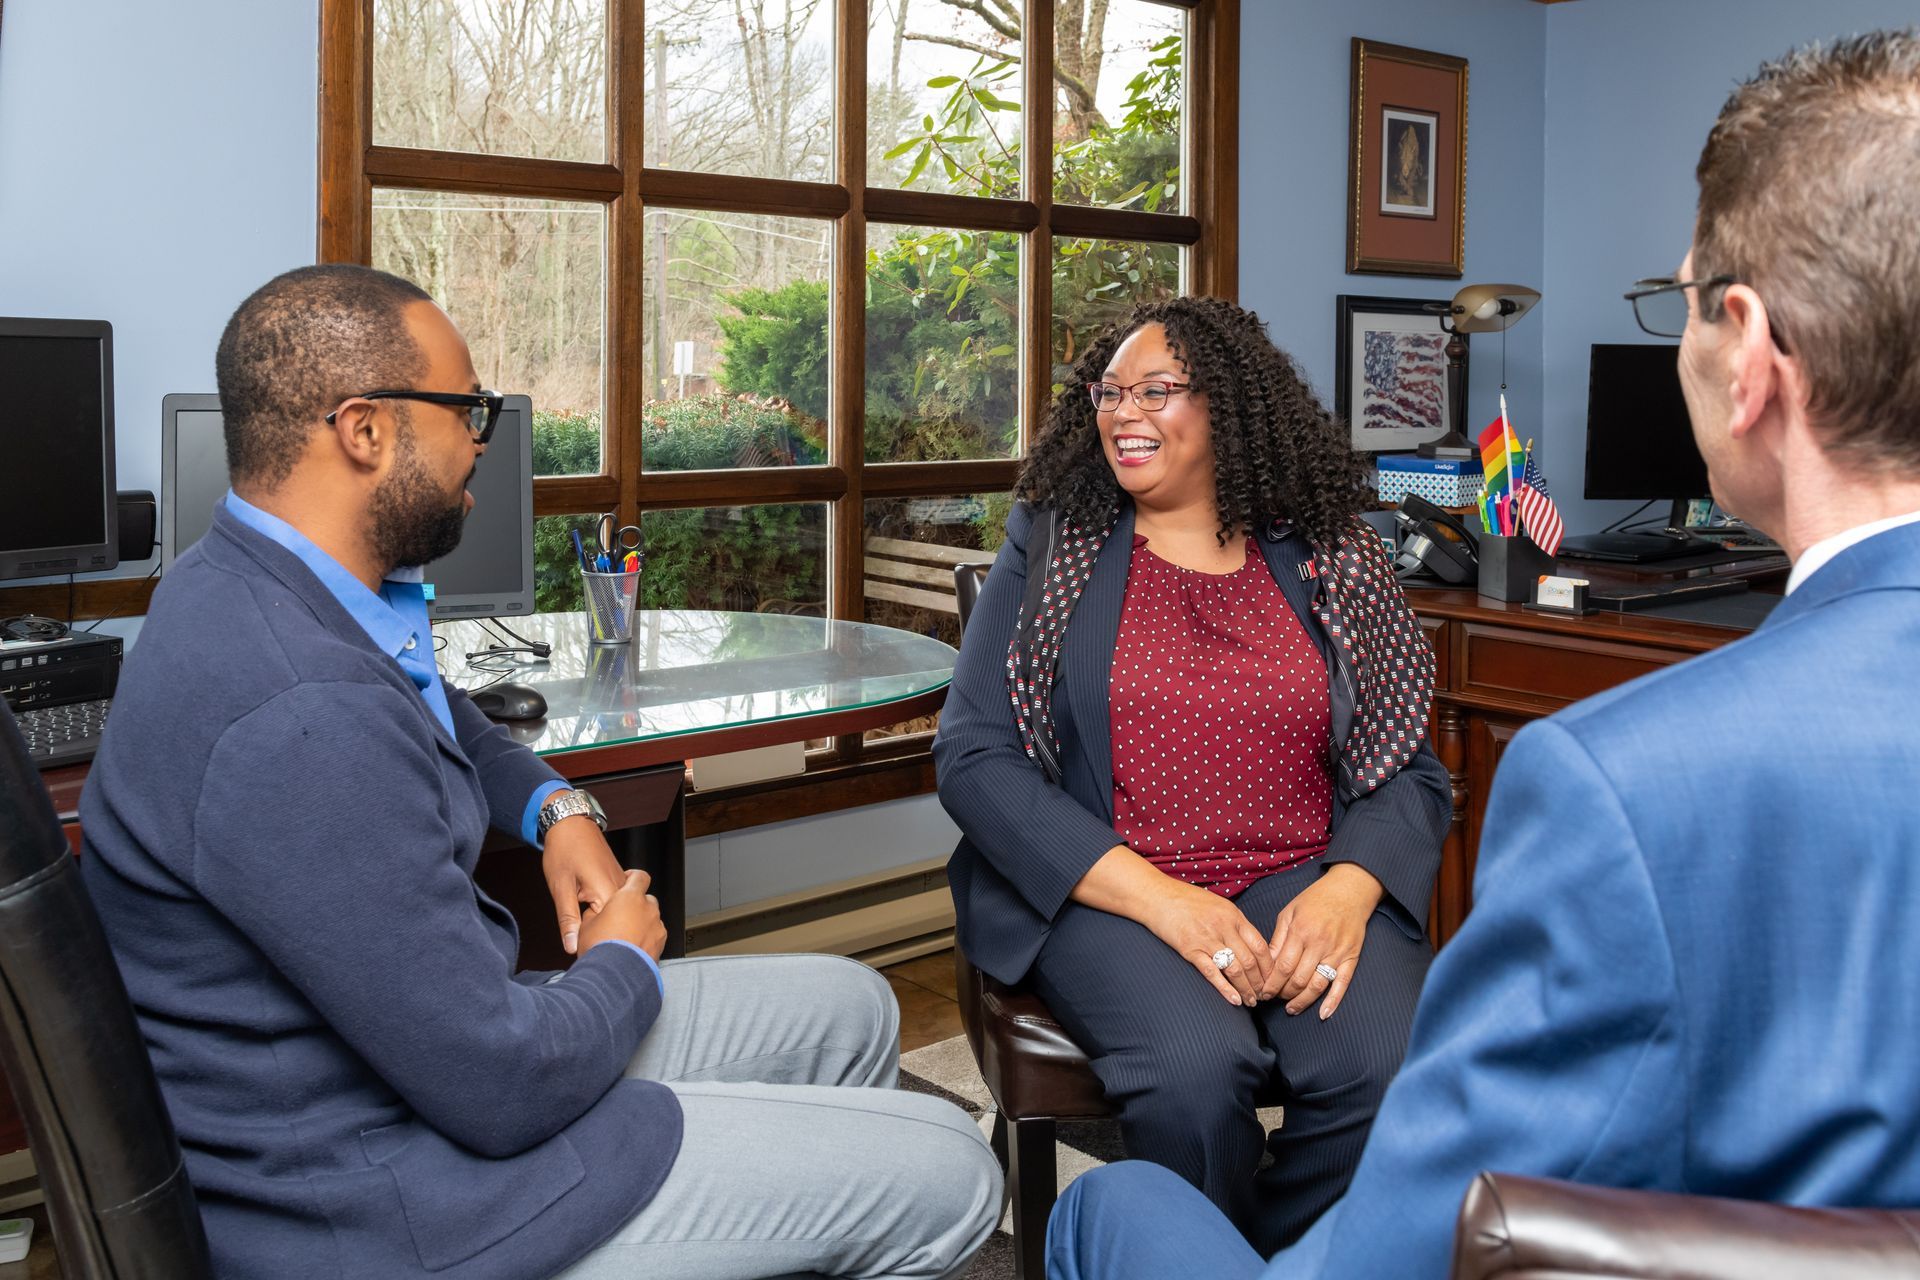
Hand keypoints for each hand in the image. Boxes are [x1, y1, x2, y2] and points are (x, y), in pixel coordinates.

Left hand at [541, 810, 623, 954]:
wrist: (571, 823)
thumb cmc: (565, 850)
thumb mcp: (561, 888)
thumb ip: (568, 920)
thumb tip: (571, 946)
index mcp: (607, 893)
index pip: (607, 931)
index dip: (591, 942)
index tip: (579, 948)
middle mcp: (621, 889)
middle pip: (616, 924)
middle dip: (599, 934)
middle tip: (580, 938)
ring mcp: (623, 883)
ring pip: (618, 914)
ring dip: (604, 922)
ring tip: (586, 923)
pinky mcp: (620, 880)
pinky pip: (617, 903)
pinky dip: (606, 911)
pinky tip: (591, 911)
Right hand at [578, 869, 667, 959]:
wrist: (613, 975)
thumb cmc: (599, 947)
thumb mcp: (586, 925)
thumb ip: (594, 912)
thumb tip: (595, 912)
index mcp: (630, 897)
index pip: (640, 877)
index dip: (633, 878)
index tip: (627, 882)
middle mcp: (648, 909)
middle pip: (646, 899)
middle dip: (636, 906)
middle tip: (621, 917)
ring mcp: (657, 927)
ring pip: (651, 919)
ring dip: (642, 924)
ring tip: (625, 937)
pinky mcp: (660, 945)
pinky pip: (655, 936)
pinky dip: (647, 939)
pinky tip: (632, 948)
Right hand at [1143, 880, 1276, 1006]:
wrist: (1157, 895)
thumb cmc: (1186, 900)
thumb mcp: (1217, 905)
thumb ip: (1234, 923)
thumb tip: (1250, 944)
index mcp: (1234, 915)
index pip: (1261, 946)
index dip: (1269, 967)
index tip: (1272, 979)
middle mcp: (1224, 927)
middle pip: (1250, 961)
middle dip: (1260, 983)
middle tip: (1264, 996)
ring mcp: (1207, 938)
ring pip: (1235, 970)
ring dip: (1246, 989)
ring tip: (1251, 1001)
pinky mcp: (1190, 949)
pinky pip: (1212, 973)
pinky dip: (1225, 989)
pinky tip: (1234, 1000)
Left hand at [1264, 864, 1383, 1018]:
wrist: (1350, 890)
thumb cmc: (1315, 899)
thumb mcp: (1290, 912)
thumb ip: (1278, 938)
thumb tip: (1267, 963)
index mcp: (1301, 931)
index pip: (1283, 966)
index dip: (1271, 983)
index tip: (1263, 992)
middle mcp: (1319, 943)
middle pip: (1298, 979)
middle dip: (1283, 994)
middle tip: (1274, 1000)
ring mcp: (1337, 952)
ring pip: (1318, 985)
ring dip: (1302, 1001)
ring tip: (1291, 1008)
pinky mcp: (1351, 957)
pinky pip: (1342, 984)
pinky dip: (1333, 1001)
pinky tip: (1322, 1014)